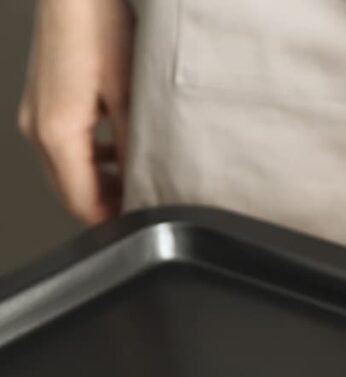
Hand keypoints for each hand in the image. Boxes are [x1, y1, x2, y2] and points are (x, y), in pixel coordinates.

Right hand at [17, 0, 132, 223]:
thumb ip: (132, 146)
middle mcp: (38, 127)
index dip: (113, 220)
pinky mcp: (44, 98)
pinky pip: (65, 144)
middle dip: (107, 204)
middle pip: (70, 191)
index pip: (81, 203)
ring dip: (100, 181)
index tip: (143, 222)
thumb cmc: (99, 24)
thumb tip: (141, 181)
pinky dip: (91, 157)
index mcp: (57, 133)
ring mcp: (36, 112)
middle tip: (146, 205)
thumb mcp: (129, 94)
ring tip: (139, 179)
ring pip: (67, 170)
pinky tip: (120, 150)